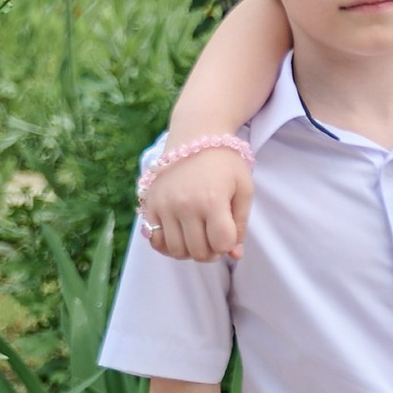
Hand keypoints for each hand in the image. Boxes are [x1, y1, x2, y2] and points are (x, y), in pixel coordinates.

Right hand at [141, 147, 253, 262]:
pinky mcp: (149, 205)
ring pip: (176, 250)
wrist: (195, 137)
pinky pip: (155, 240)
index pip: (221, 244)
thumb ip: (241, 224)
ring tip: (199, 237)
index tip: (229, 235)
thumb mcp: (244, 189)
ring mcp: (164, 206)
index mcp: (212, 201)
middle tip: (215, 238)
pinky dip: (169, 245)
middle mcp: (185, 206)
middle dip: (212, 252)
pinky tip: (181, 235)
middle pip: (198, 251)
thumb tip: (235, 255)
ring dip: (191, 251)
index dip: (229, 246)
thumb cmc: (225, 164)